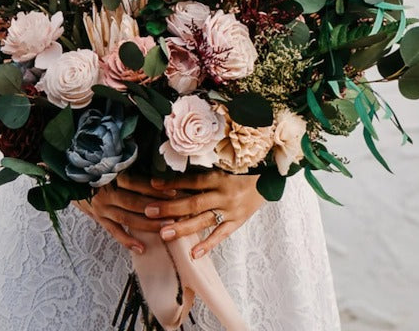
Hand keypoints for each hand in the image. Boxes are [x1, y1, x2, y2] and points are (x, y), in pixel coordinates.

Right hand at [72, 171, 178, 253]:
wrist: (69, 179)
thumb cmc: (94, 168)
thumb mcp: (108, 162)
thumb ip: (127, 164)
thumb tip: (153, 163)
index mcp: (110, 175)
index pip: (136, 183)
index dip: (154, 188)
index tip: (174, 191)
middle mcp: (106, 193)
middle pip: (134, 203)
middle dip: (156, 209)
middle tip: (176, 214)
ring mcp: (101, 208)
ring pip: (127, 219)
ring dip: (147, 225)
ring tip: (166, 229)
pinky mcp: (98, 218)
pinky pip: (114, 232)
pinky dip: (127, 241)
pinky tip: (142, 248)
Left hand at [143, 171, 264, 259]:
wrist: (269, 177)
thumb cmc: (242, 168)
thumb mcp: (224, 164)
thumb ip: (204, 169)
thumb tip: (177, 171)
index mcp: (219, 177)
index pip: (192, 181)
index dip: (172, 183)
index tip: (152, 184)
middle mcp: (224, 194)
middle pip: (194, 202)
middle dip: (170, 208)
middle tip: (149, 212)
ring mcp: (231, 210)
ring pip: (204, 221)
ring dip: (183, 228)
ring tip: (164, 234)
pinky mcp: (238, 221)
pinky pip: (221, 235)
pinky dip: (208, 245)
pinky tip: (193, 254)